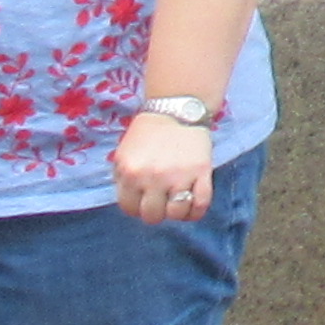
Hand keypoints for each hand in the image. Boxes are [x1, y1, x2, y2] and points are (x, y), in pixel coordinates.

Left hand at [114, 110, 216, 225]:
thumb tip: (130, 201)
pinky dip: (196, 211)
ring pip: (176, 214)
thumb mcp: (124, 153)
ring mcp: (178, 176)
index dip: (137, 207)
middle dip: (156, 211)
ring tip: (177, 201)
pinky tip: (192, 207)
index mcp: (130, 172)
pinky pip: (200, 204)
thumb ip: (122, 178)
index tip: (145, 200)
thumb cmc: (148, 131)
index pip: (129, 208)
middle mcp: (152, 177)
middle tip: (162, 200)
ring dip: (176, 212)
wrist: (177, 108)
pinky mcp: (202, 172)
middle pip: (152, 216)